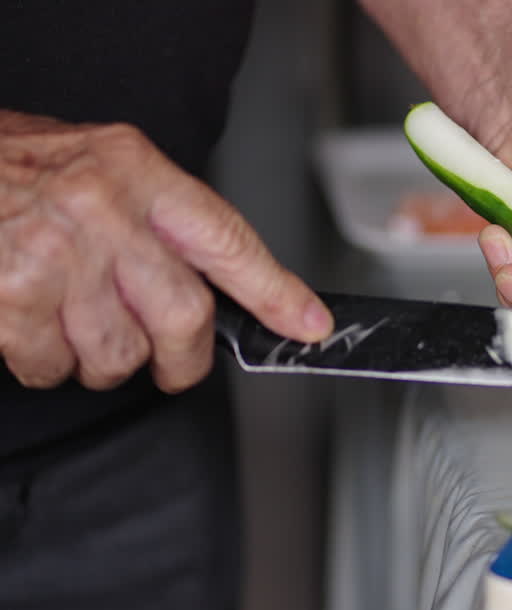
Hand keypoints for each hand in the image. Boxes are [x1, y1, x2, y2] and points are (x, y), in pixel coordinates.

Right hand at [0, 111, 332, 391]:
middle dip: (183, 358)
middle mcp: (102, 207)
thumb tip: (224, 288)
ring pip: (120, 352)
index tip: (308, 325)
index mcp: (136, 170)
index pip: (226, 239)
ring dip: (105, 361)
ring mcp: (56, 252)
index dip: (275, 291)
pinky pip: (55, 365)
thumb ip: (159, 220)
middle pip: (184, 315)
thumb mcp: (101, 169)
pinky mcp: (13, 296)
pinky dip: (48, 364)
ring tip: (78, 326)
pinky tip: (33, 328)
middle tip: (172, 366)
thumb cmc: (17, 169)